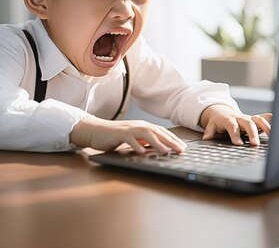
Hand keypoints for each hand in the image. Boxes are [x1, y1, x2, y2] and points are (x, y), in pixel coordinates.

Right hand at [70, 116, 186, 153]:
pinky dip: (136, 145)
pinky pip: (129, 139)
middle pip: (157, 132)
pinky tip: (143, 152)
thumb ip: (145, 142)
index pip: (162, 132)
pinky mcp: (118, 134)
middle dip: (170, 141)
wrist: (96, 131)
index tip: (183, 147)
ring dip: (157, 143)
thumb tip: (160, 148)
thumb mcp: (133, 139)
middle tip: (181, 150)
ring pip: (146, 134)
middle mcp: (138, 126)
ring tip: (166, 151)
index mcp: (143, 126)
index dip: (173, 139)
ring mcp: (128, 129)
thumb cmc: (115, 137)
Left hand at [199, 104, 271, 145]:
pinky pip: (265, 117)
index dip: (235, 134)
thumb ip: (210, 133)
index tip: (238, 143)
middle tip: (255, 144)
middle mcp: (240, 118)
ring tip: (272, 136)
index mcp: (229, 120)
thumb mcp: (211, 126)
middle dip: (252, 133)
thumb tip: (206, 139)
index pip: (232, 126)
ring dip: (266, 126)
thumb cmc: (218, 122)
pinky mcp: (255, 120)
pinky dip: (272, 119)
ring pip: (259, 119)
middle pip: (248, 123)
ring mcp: (249, 118)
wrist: (222, 112)